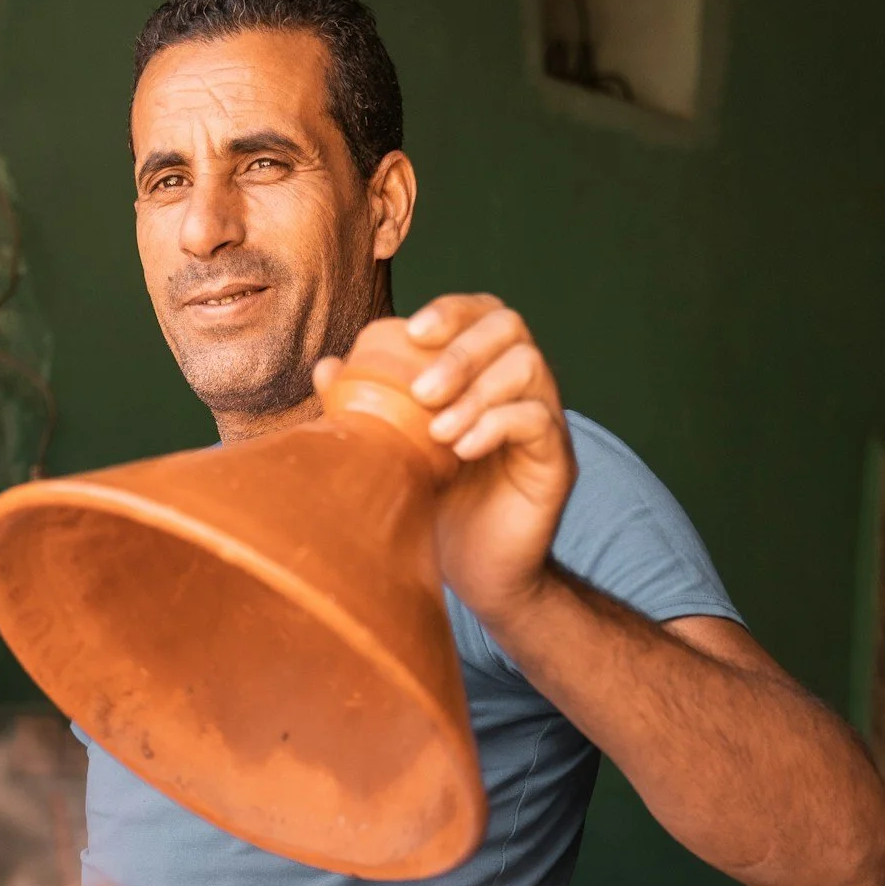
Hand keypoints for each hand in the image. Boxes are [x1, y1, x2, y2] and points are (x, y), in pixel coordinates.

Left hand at [396, 295, 576, 629]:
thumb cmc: (436, 507)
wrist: (477, 575)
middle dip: (462, 351)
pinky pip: (540, 421)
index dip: (451, 311)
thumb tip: (327, 368)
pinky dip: (498, 426)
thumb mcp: (395, 454)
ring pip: (529, 367)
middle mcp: (520, 387)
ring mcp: (544, 421)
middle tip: (421, 392)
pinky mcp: (557, 461)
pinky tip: (462, 451)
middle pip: (510, 327)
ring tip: (438, 433)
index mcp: (484, 373)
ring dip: (477, 391)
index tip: (411, 331)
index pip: (481, 313)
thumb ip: (367, 409)